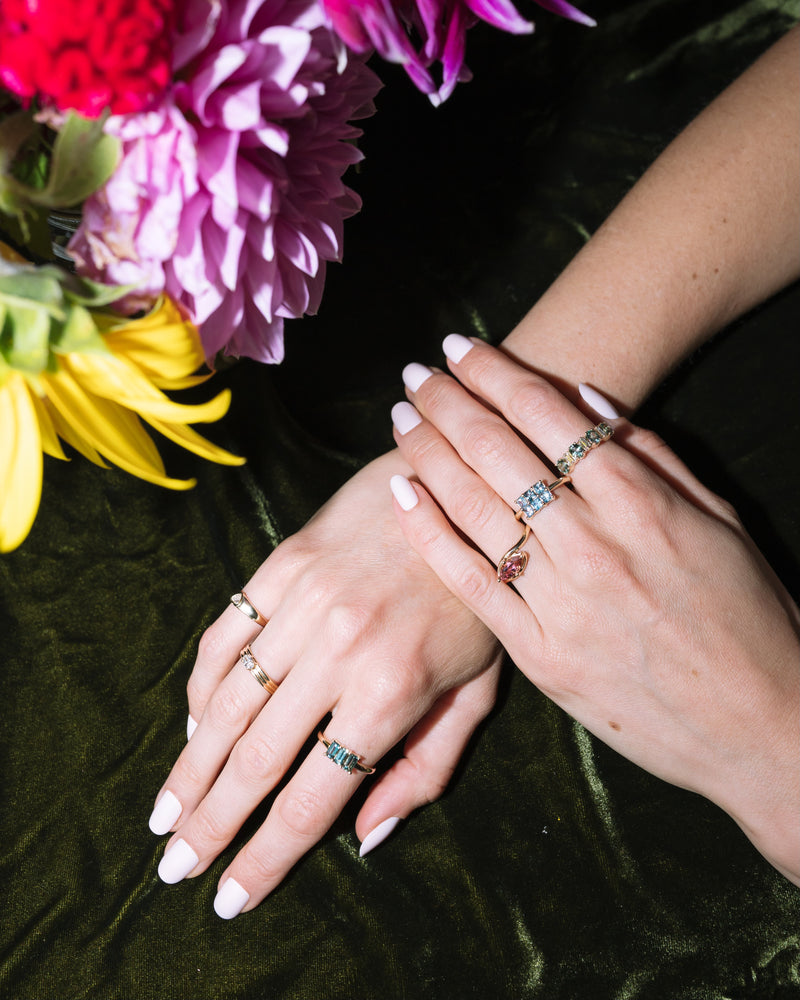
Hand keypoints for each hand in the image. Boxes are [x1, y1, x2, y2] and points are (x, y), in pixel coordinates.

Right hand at [148, 449, 502, 916]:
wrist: (463, 487)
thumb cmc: (478, 598)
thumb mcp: (479, 692)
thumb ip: (426, 768)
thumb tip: (366, 837)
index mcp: (394, 690)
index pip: (314, 795)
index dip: (268, 853)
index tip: (232, 894)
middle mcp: (341, 651)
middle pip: (258, 759)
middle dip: (213, 823)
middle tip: (175, 868)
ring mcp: (305, 604)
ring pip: (229, 702)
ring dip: (192, 765)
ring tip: (166, 812)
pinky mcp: (282, 565)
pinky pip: (226, 635)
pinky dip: (202, 685)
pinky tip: (195, 723)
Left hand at [389, 335, 799, 882]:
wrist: (761, 725)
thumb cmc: (749, 615)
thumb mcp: (721, 519)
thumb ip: (653, 456)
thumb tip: (585, 398)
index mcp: (643, 503)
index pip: (549, 417)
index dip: (496, 374)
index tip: (460, 348)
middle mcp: (594, 543)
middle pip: (499, 453)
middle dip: (449, 403)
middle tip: (416, 375)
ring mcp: (561, 602)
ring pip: (475, 509)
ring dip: (429, 454)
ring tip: (401, 418)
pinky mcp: (538, 654)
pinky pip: (470, 583)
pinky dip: (430, 535)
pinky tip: (401, 493)